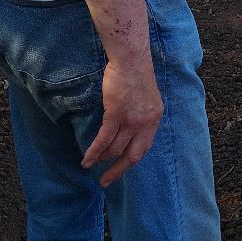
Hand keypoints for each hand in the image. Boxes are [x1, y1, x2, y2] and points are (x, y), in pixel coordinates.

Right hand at [81, 50, 162, 186]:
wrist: (131, 59)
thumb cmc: (136, 73)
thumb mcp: (147, 97)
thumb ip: (142, 114)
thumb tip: (131, 128)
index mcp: (155, 119)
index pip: (145, 147)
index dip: (131, 160)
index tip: (122, 169)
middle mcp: (146, 123)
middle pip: (133, 155)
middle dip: (118, 170)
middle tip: (106, 181)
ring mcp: (131, 120)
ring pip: (115, 149)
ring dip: (101, 160)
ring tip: (91, 165)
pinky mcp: (116, 115)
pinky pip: (104, 140)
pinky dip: (94, 152)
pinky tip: (86, 160)